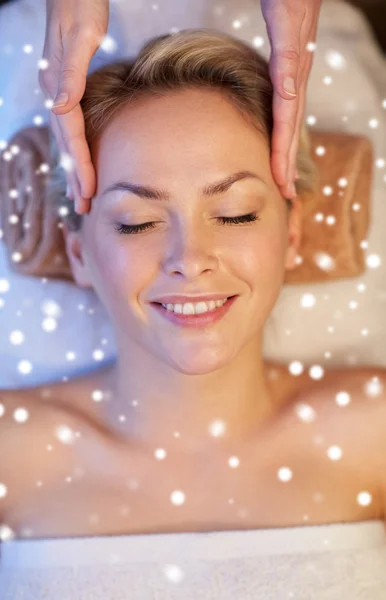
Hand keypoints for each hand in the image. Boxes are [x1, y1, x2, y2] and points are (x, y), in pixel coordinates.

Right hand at [39, 0, 108, 213]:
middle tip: (83, 207)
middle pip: (66, 141)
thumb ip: (69, 72)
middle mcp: (54, 90)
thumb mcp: (80, 36)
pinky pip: (71, 126)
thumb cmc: (81, 6)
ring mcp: (58, 89)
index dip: (80, 163)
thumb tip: (59, 108)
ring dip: (74, 166)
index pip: (71, 133)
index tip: (89, 190)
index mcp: (57, 83)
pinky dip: (76, 147)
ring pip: (67, 137)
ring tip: (81, 194)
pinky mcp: (66, 85)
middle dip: (76, 175)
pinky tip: (80, 158)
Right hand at [261, 0, 321, 198]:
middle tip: (287, 194)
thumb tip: (274, 94)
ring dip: (287, 143)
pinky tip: (284, 107)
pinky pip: (287, 67)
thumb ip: (275, 72)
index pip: (287, 125)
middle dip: (288, 162)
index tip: (282, 183)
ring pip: (290, 108)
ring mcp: (295, 60)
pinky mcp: (290, 39)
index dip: (284, 155)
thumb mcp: (278, 47)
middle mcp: (297, 78)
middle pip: (292, 126)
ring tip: (283, 173)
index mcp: (291, 83)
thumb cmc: (287, 9)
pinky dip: (286, 89)